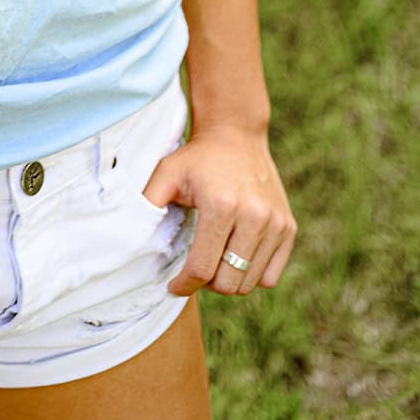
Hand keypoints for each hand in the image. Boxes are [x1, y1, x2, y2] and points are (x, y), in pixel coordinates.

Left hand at [142, 124, 296, 296]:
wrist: (236, 134)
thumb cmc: (197, 158)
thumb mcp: (166, 174)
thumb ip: (147, 205)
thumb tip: (131, 240)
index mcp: (222, 206)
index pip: (202, 268)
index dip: (184, 285)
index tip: (174, 286)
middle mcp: (255, 216)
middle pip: (228, 282)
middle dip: (206, 283)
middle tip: (194, 268)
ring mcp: (276, 223)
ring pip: (250, 283)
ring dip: (228, 280)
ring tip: (213, 261)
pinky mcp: (288, 227)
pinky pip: (270, 276)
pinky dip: (252, 275)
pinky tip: (235, 257)